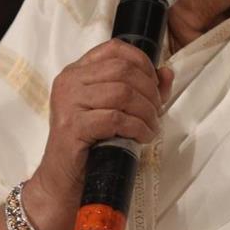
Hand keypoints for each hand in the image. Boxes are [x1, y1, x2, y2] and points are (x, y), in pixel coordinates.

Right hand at [23, 41, 173, 229]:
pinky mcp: (72, 126)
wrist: (63, 181)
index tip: (155, 84)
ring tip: (151, 127)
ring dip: (146, 112)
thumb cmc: (91, 145)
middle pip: (123, 70)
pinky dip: (137, 127)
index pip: (114, 49)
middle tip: (156, 111)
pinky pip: (116, 118)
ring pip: (122, 93)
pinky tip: (142, 137)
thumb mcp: (117, 111)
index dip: (142, 62)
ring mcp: (68, 102)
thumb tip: (167, 72)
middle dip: (149, 91)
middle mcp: (69, 82)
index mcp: (76, 72)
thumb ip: (142, 90)